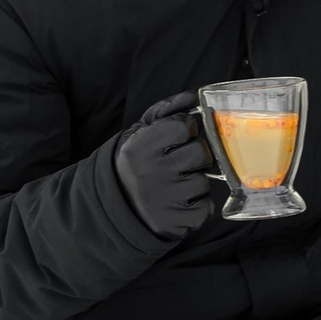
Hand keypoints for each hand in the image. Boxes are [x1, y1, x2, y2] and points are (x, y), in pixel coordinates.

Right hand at [114, 97, 219, 238]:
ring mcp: (164, 200)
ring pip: (204, 182)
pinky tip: (180, 202)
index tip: (178, 137)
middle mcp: (151, 172)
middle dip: (196, 156)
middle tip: (181, 162)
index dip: (186, 130)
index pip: (185, 126)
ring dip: (195, 182)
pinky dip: (198, 205)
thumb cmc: (135, 163)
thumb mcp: (140, 132)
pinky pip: (205, 207)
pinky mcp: (174, 222)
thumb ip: (167, 111)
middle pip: (201, 153)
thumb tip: (194, 97)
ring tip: (176, 184)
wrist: (115, 206)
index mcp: (141, 146)